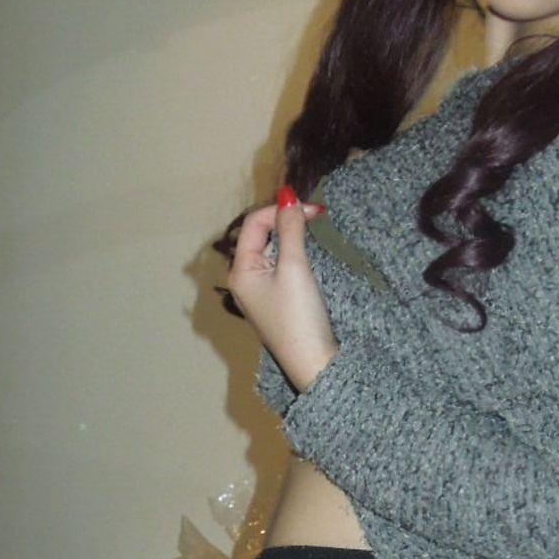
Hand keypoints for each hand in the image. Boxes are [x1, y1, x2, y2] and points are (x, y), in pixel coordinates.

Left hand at [230, 190, 338, 393]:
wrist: (315, 364)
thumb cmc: (299, 317)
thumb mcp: (294, 267)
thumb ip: (290, 228)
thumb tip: (287, 194)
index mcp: (240, 270)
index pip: (255, 223)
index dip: (281, 209)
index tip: (313, 208)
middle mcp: (246, 279)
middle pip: (263, 235)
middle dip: (287, 221)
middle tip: (318, 216)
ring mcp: (262, 291)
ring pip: (275, 250)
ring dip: (294, 237)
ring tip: (317, 231)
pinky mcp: (278, 300)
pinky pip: (283, 267)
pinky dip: (297, 255)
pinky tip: (313, 254)